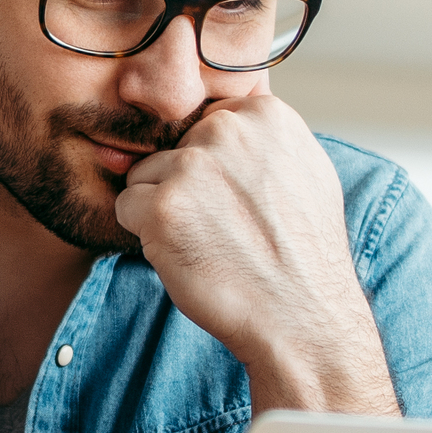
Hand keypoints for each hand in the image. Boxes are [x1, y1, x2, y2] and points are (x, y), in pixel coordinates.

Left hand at [114, 94, 399, 415]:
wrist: (302, 317)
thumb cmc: (303, 255)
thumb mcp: (304, 172)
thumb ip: (260, 140)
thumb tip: (210, 120)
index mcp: (266, 115)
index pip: (205, 124)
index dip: (213, 170)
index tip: (238, 201)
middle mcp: (228, 130)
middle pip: (172, 147)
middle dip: (186, 187)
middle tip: (227, 228)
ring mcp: (193, 166)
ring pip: (144, 175)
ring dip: (165, 211)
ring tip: (212, 243)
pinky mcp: (163, 206)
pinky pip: (126, 206)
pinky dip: (146, 235)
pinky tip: (188, 255)